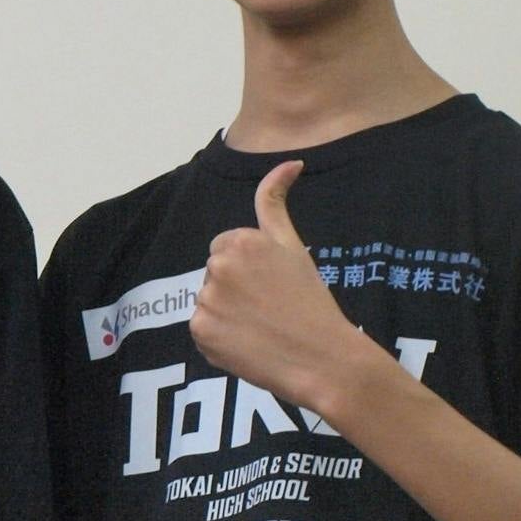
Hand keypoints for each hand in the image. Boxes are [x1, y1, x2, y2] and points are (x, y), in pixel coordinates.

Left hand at [189, 160, 376, 410]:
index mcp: (239, 242)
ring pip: (208, 300)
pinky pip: (202, 329)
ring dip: (227, 312)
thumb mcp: (293, 246)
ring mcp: (205, 301)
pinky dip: (220, 338)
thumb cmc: (311, 301)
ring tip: (261, 327)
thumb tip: (290, 162)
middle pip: (214, 272)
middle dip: (235, 286)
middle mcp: (217, 266)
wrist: (320, 359)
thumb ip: (275, 201)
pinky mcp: (199, 332)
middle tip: (269, 306)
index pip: (225, 247)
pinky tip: (248, 344)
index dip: (249, 266)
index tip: (271, 282)